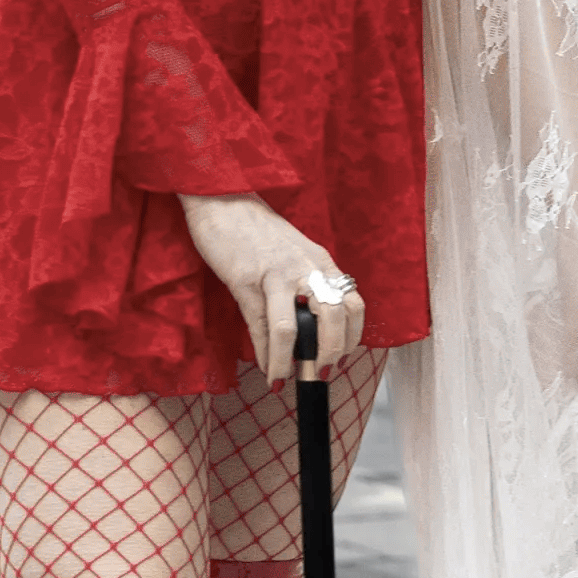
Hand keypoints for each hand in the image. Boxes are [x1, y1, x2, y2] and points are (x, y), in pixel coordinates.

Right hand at [179, 192, 361, 384]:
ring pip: (292, 327)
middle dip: (330, 353)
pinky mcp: (245, 281)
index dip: (352, 337)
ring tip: (285, 377)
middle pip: (333, 317)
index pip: (353, 303)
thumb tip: (312, 332)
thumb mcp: (293, 256)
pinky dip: (265, 354)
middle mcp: (305, 267)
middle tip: (320, 374)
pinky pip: (259, 325)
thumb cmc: (259, 232)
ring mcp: (275, 275)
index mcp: (321, 261)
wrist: (224, 200)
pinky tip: (265, 367)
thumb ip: (306, 287)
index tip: (341, 357)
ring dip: (289, 361)